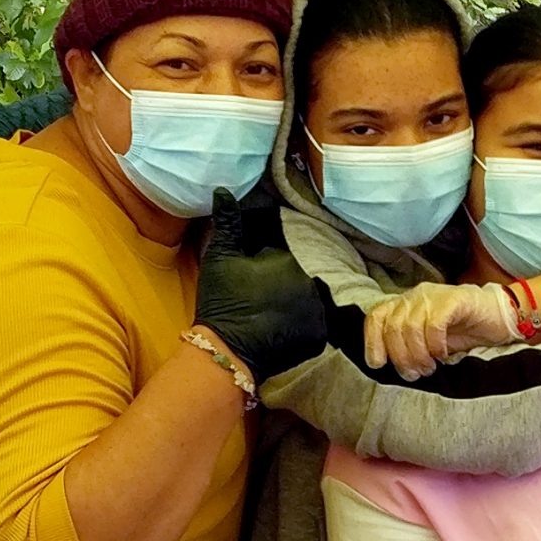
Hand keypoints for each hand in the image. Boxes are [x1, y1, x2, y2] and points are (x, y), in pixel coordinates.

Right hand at [195, 195, 334, 380]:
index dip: (271, 261)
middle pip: (304, 274)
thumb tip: (224, 190)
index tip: (257, 275)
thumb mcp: (221, 258)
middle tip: (265, 296)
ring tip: (276, 311)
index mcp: (291, 259)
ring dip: (301, 301)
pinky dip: (304, 325)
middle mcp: (312, 283)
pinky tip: (284, 327)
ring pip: (313, 298)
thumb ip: (228, 223)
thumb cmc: (222, 301)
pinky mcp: (320, 337)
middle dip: (289, 279)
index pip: (288, 251)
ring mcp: (319, 312)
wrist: (227, 350)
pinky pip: (317, 324)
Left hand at [364, 282, 516, 379]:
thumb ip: (408, 345)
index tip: (378, 365)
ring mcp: (434, 295)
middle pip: (393, 326)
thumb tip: (388, 365)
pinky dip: (435, 345)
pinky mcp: (454, 299)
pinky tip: (443, 355)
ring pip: (411, 327)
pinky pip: (434, 324)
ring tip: (429, 368)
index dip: (372, 342)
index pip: (376, 317)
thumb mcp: (428, 342)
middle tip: (415, 374)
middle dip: (400, 356)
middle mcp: (416, 296)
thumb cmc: (463, 332)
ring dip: (418, 354)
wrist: (500, 319)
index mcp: (405, 304)